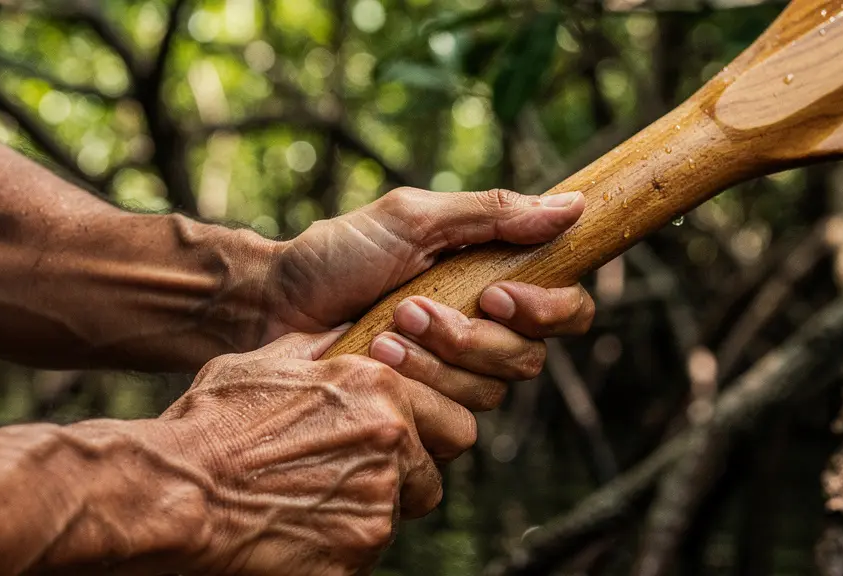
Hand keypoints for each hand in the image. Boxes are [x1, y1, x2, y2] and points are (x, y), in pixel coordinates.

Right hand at [160, 326, 473, 574]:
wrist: (176, 490)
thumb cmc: (211, 423)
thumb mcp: (265, 363)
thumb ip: (318, 351)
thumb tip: (343, 335)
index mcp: (379, 387)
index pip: (450, 421)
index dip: (424, 437)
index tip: (396, 447)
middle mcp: (392, 438)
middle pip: (432, 476)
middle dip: (407, 481)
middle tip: (360, 483)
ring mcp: (378, 499)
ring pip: (397, 516)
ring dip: (365, 513)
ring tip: (308, 503)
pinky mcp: (357, 552)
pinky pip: (366, 554)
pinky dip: (340, 548)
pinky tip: (296, 530)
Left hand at [268, 187, 595, 410]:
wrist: (270, 304)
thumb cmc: (337, 255)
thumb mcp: (413, 219)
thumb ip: (490, 215)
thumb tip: (573, 207)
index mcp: (492, 284)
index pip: (567, 310)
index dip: (548, 311)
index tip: (495, 295)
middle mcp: (482, 335)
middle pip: (528, 360)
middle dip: (470, 339)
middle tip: (413, 309)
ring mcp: (451, 379)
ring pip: (489, 394)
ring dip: (434, 360)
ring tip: (382, 332)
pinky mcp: (423, 415)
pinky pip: (452, 425)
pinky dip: (414, 389)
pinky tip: (373, 362)